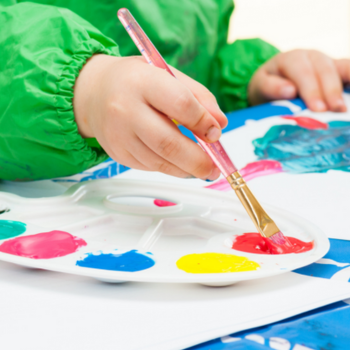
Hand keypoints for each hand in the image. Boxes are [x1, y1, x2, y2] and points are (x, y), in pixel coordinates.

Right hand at [73, 55, 226, 179]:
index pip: (180, 104)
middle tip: (214, 169)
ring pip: (160, 162)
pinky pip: (150, 167)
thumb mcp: (168, 75)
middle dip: (198, 161)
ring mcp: (119, 136)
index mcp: (142, 82)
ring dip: (186, 169)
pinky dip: (170, 168)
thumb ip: (199, 97)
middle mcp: (125, 110)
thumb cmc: (136, 82)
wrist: (95, 93)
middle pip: (168, 143)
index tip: (215, 132)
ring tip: (203, 169)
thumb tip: (219, 124)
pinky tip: (178, 162)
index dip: (203, 122)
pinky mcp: (118, 154)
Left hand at [248, 49, 349, 111]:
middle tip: (335, 110)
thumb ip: (271, 87)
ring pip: (341, 68)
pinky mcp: (337, 69)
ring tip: (345, 107)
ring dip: (343, 87)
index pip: (302, 72)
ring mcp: (326, 61)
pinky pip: (348, 71)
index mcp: (291, 59)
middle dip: (330, 91)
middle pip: (324, 70)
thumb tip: (290, 91)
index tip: (317, 109)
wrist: (272, 80)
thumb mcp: (261, 86)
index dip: (311, 90)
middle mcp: (311, 56)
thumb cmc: (267, 86)